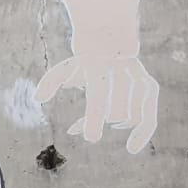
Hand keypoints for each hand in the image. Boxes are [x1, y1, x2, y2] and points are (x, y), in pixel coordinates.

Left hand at [33, 52, 159, 151]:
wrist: (111, 40)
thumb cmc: (83, 62)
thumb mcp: (64, 69)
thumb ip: (49, 82)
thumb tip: (38, 97)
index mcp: (99, 64)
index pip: (99, 93)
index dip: (96, 116)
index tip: (91, 138)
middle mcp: (122, 69)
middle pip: (116, 110)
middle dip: (102, 120)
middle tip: (89, 123)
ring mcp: (138, 76)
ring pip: (131, 115)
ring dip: (115, 123)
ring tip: (106, 119)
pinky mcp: (149, 86)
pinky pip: (150, 115)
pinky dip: (143, 133)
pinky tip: (131, 147)